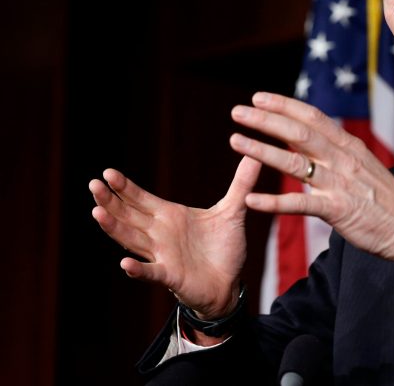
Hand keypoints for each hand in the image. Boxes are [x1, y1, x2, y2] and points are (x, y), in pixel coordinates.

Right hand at [90, 156, 260, 318]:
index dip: (125, 187)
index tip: (107, 173)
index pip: (141, 199)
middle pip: (129, 215)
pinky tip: (125, 265)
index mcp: (170, 216)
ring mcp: (162, 255)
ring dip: (115, 228)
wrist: (230, 283)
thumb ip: (241, 184)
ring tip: (97, 213)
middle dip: (111, 201)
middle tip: (93, 185)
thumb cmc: (224, 248)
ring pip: (132, 239)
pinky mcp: (171, 276)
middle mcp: (160, 234)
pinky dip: (139, 269)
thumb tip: (253, 156)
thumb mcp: (233, 211)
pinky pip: (152, 272)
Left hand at [230, 92, 393, 278]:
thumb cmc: (387, 200)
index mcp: (350, 147)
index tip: (259, 97)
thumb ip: (338, 153)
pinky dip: (274, 202)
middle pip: (299, 133)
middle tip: (238, 111)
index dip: (284, 105)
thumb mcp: (364, 166)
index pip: (313, 118)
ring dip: (262, 150)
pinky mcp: (338, 211)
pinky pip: (300, 204)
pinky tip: (251, 200)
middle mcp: (343, 160)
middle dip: (266, 120)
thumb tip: (312, 139)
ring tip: (236, 141)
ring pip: (295, 162)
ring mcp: (340, 184)